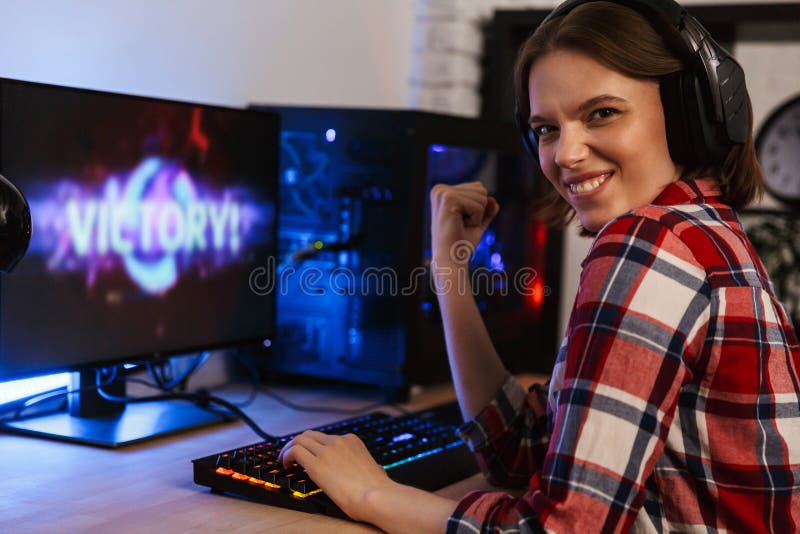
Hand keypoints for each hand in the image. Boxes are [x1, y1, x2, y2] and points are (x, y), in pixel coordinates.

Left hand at [278, 430, 393, 521]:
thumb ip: (372, 466)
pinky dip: (286, 456)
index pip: (326, 437)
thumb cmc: (378, 489)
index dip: (314, 446)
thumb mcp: (376, 469)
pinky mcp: (316, 464)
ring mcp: (326, 451)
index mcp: (352, 441)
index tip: (309, 455)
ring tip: (285, 461)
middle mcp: (338, 441)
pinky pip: (295, 451)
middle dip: (298, 443)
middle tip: (291, 456)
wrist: (376, 496)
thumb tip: (375, 469)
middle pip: (310, 434)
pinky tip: (286, 466)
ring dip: (288, 449)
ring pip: (299, 439)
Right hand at [430, 181, 498, 266]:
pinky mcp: (448, 200)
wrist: (450, 259)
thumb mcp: (477, 223)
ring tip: (461, 226)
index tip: (462, 222)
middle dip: (479, 211)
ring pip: (481, 196)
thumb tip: (493, 200)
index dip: (478, 209)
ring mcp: (443, 193)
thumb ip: (486, 210)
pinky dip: (476, 220)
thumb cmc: (461, 243)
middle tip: (462, 225)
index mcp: (443, 191)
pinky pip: (479, 206)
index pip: (477, 187)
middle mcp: (440, 189)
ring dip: (477, 216)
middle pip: (480, 189)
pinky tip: (461, 227)